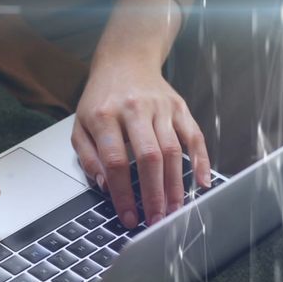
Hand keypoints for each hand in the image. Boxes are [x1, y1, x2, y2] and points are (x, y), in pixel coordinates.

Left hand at [73, 64, 210, 228]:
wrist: (125, 61)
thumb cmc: (101, 99)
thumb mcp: (80, 126)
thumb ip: (88, 157)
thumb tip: (105, 186)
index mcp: (105, 116)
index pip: (115, 161)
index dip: (122, 193)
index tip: (128, 216)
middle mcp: (135, 110)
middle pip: (149, 158)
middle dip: (154, 194)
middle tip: (156, 220)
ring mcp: (160, 107)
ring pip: (173, 151)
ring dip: (175, 186)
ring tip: (173, 210)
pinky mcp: (179, 107)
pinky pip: (194, 136)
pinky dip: (201, 161)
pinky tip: (202, 183)